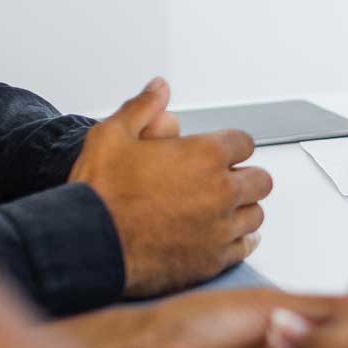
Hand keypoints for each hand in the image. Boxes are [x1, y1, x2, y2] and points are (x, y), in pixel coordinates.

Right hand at [70, 79, 273, 297]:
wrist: (88, 244)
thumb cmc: (100, 193)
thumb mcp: (112, 135)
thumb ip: (143, 107)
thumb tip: (159, 88)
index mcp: (205, 155)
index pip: (244, 143)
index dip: (229, 146)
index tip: (219, 154)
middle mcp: (221, 191)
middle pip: (259, 180)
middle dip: (244, 178)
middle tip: (224, 181)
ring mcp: (221, 227)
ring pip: (255, 214)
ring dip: (242, 209)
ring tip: (222, 209)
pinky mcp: (214, 259)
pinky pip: (244, 247)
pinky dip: (238, 241)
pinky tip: (226, 236)